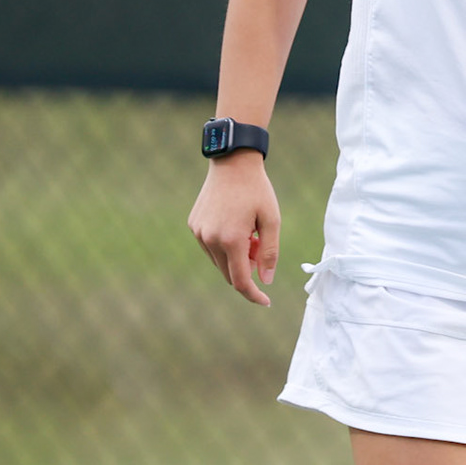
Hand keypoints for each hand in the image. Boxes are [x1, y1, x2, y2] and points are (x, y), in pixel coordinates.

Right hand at [187, 152, 280, 306]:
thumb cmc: (257, 190)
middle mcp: (210, 239)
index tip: (265, 301)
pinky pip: (210, 246)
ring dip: (235, 257)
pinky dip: (223, 245)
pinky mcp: (194, 225)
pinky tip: (235, 224)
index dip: (253, 294)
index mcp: (231, 240)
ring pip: (219, 261)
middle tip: (259, 246)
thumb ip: (269, 253)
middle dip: (247, 269)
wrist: (233, 163)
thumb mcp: (271, 220)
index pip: (241, 281)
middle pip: (229, 273)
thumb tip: (265, 280)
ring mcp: (199, 232)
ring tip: (248, 232)